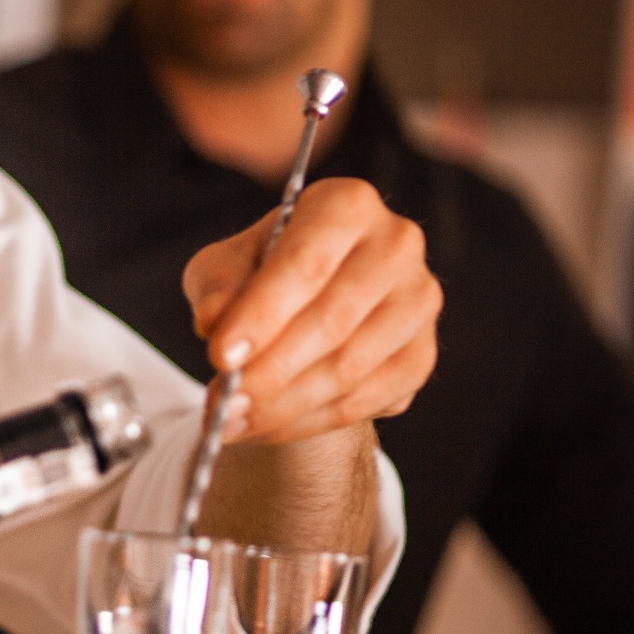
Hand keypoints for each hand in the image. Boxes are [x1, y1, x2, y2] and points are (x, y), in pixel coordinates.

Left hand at [183, 178, 439, 444]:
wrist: (307, 306)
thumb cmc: (260, 274)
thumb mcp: (224, 267)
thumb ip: (217, 286)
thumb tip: (213, 319)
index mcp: (347, 205)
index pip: (305, 264)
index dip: (262, 314)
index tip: (219, 356)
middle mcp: (396, 246)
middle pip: (332, 321)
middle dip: (269, 372)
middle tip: (223, 403)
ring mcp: (417, 303)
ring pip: (349, 369)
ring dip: (284, 406)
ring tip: (232, 422)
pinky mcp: (421, 355)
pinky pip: (364, 401)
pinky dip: (308, 422)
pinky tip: (266, 427)